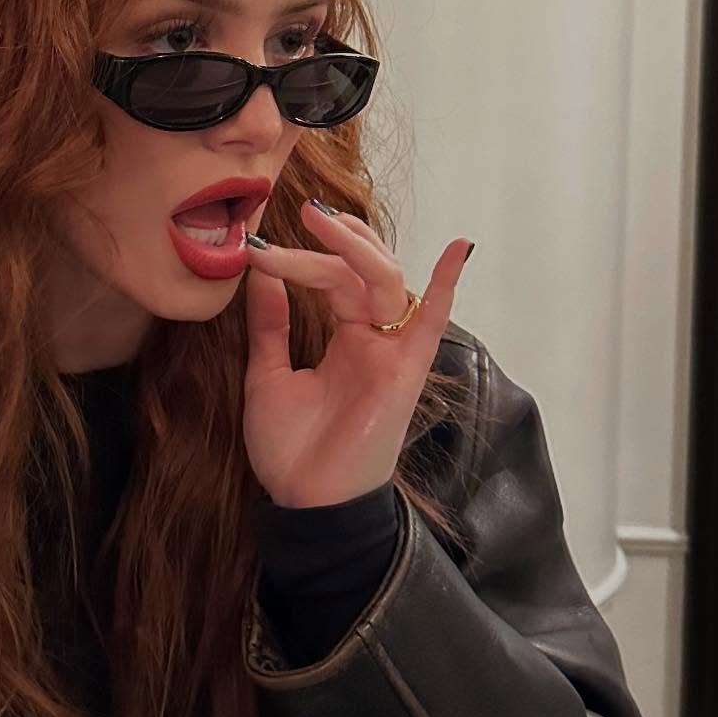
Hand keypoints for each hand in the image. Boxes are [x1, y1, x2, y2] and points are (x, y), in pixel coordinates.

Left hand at [241, 200, 472, 508]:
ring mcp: (391, 353)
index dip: (300, 258)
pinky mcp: (405, 371)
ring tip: (323, 220)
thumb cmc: (291, 450)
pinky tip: (459, 248)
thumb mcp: (268, 375)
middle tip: (302, 213)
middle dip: (330, 242)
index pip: (331, 280)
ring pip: (383, 282)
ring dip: (357, 248)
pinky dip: (447, 285)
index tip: (258, 245)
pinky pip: (431, 322)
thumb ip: (270, 325)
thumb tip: (262, 272)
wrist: (305, 503)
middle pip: (356, 273)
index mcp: (343, 340)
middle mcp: (372, 340)